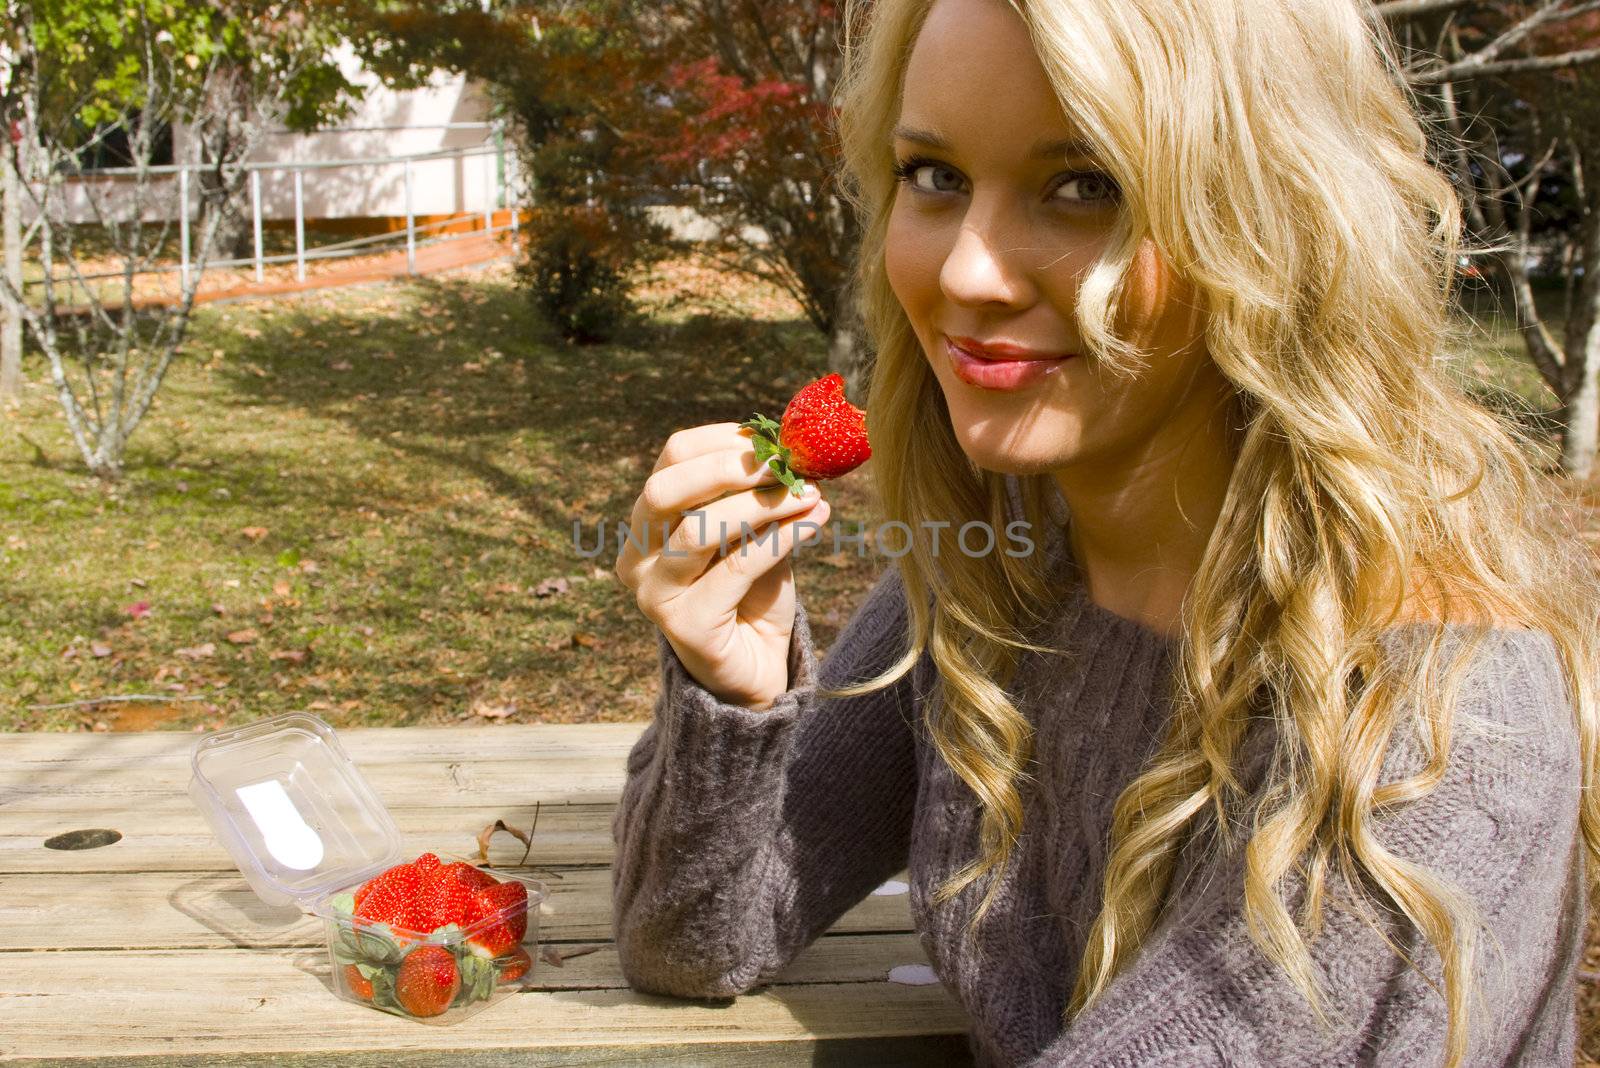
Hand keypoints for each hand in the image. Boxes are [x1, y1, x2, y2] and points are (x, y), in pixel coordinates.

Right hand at [614, 421, 831, 709]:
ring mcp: (654, 593)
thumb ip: (761, 496)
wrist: (755, 669)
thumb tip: (791, 447)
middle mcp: (637, 557)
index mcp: (647, 524)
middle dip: (727, 467)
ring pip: (699, 528)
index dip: (721, 439)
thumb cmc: (752, 595)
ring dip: (761, 504)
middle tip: (780, 463)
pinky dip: (781, 538)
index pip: (673, 459)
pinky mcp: (684, 625)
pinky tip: (815, 522)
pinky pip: (736, 567)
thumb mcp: (756, 534)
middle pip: (666, 488)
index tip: (771, 438)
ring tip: (808, 494)